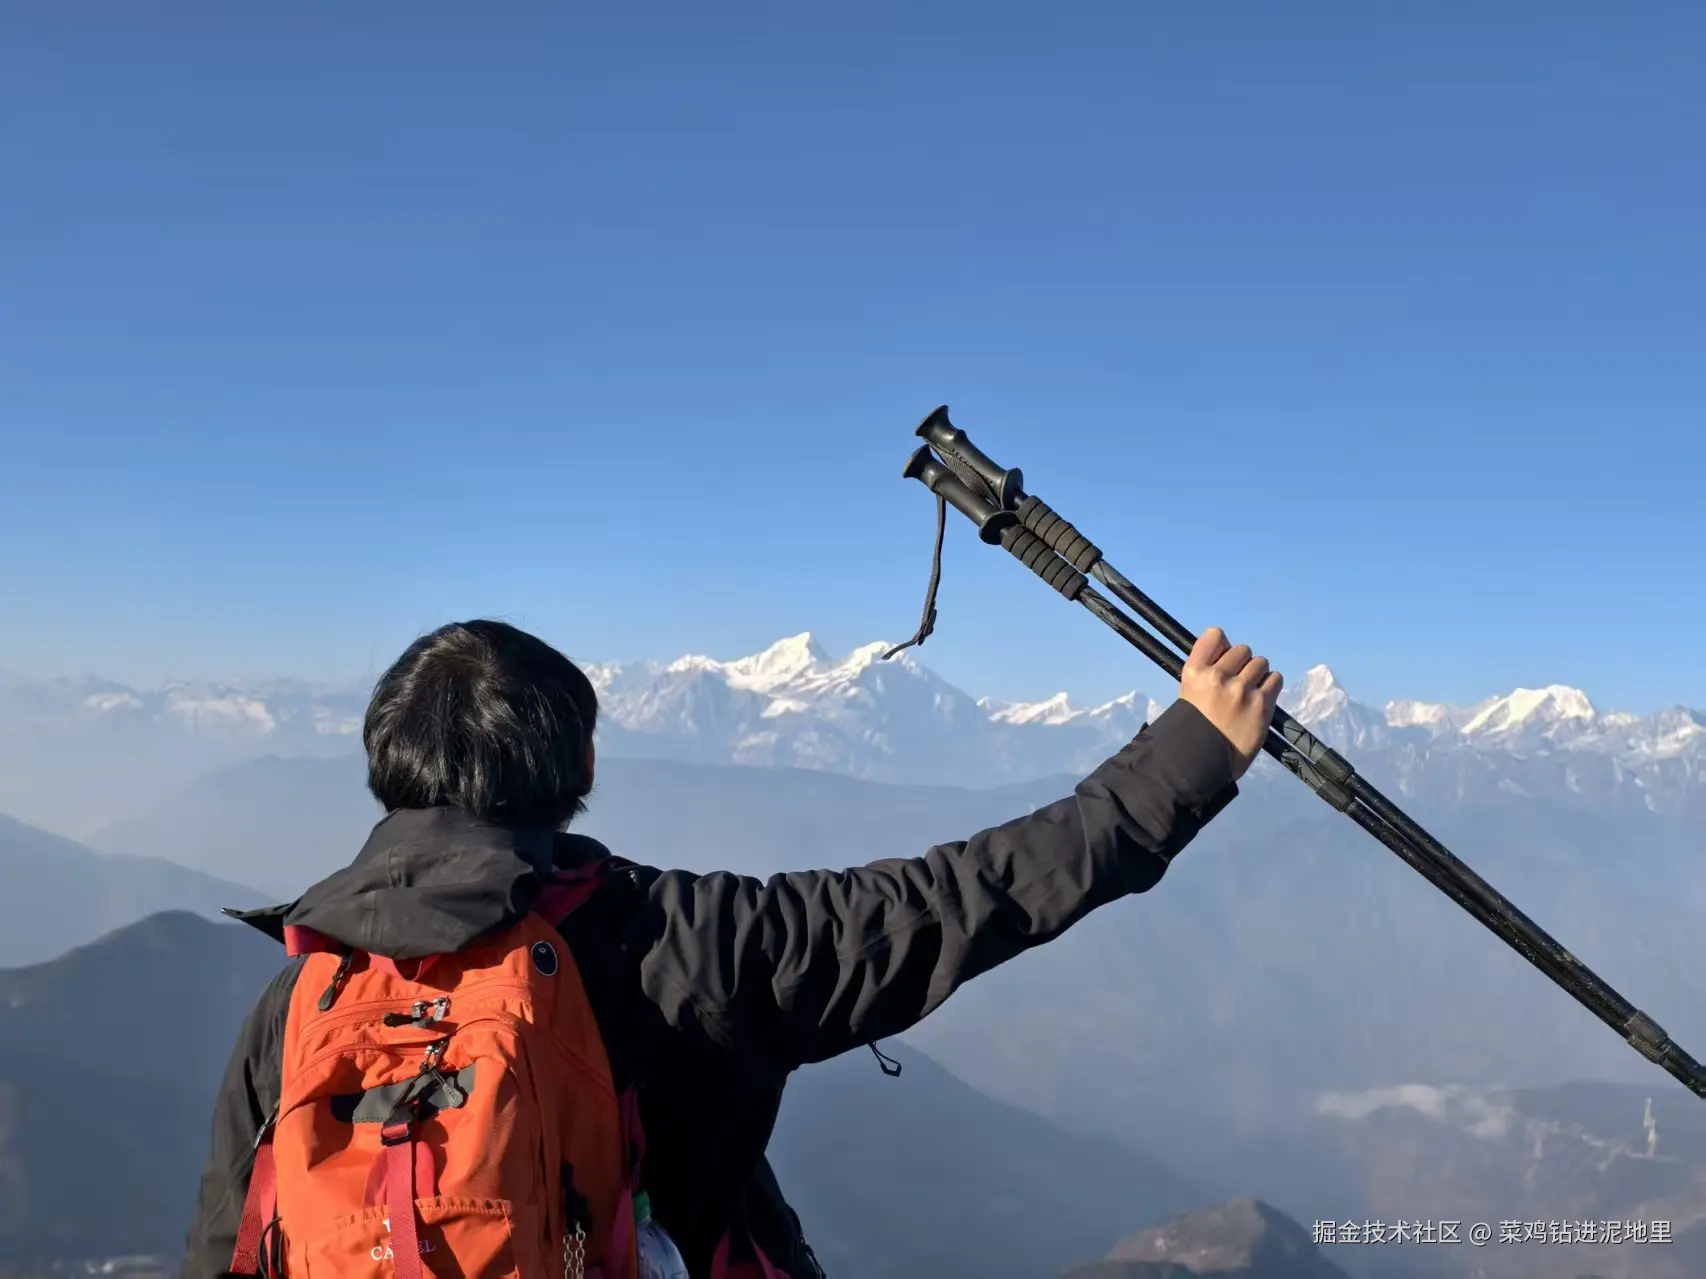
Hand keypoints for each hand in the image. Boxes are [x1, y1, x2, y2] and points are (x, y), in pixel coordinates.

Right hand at [1177, 627, 1282, 779]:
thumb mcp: (1189, 691)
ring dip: (1258, 675)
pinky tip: (1261, 697)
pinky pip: (1275, 679)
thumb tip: (1228, 651)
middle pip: (1243, 650)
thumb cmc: (1195, 726)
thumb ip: (1206, 670)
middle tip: (1238, 682)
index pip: (1215, 635)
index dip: (1222, 645)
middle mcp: (1218, 676)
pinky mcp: (1262, 703)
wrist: (1204, 760)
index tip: (1223, 658)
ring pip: (1261, 663)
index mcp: (1195, 671)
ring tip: (1250, 692)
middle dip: (1242, 664)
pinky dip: (1270, 686)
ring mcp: (1241, 689)